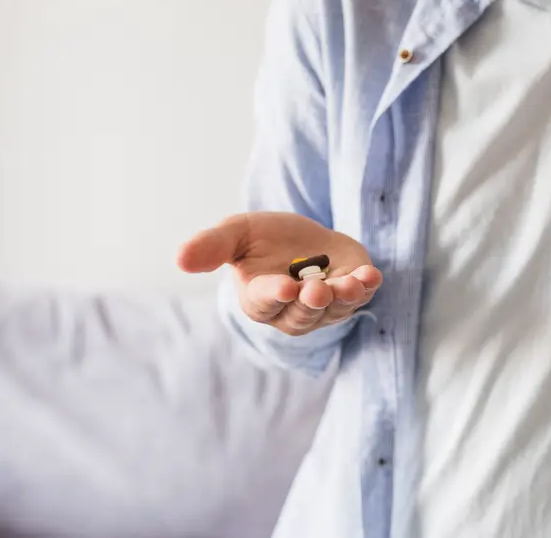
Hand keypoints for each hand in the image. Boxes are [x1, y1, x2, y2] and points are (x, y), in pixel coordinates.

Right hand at [177, 212, 381, 335]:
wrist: (301, 235)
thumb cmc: (263, 239)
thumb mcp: (236, 234)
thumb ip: (212, 247)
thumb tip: (179, 259)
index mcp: (260, 299)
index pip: (266, 303)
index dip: (275, 296)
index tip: (284, 287)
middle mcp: (293, 311)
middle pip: (302, 315)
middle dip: (311, 303)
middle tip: (316, 289)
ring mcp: (325, 306)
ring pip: (334, 311)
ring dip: (343, 299)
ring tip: (350, 284)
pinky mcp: (352, 293)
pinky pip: (361, 297)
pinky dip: (367, 288)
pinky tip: (371, 276)